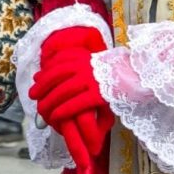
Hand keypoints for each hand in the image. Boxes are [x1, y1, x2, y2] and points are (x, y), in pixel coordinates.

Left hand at [28, 25, 112, 166]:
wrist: (140, 75)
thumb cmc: (116, 71)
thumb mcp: (94, 62)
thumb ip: (74, 65)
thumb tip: (43, 73)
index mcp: (84, 56)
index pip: (57, 64)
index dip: (44, 74)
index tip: (34, 83)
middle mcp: (86, 66)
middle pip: (56, 77)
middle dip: (42, 88)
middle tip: (33, 97)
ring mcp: (92, 79)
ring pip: (64, 91)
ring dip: (50, 102)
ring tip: (42, 111)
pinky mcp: (100, 95)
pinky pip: (76, 104)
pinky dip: (64, 110)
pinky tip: (56, 116)